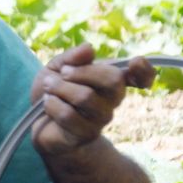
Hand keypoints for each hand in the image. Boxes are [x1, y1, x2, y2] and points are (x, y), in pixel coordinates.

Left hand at [30, 44, 154, 155]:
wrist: (38, 122)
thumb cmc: (52, 91)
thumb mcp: (56, 68)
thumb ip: (71, 57)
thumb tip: (89, 48)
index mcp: (111, 79)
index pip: (141, 76)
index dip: (144, 70)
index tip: (136, 62)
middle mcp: (112, 100)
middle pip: (113, 80)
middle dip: (82, 72)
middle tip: (63, 72)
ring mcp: (102, 119)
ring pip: (86, 97)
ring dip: (60, 88)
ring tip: (48, 88)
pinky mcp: (86, 134)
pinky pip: (69, 115)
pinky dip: (52, 104)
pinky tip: (48, 104)